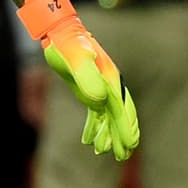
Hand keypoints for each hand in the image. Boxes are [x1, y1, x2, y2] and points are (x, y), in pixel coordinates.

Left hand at [18, 0, 139, 160]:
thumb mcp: (77, 58)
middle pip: (119, 116)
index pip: (122, 109)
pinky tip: (89, 140)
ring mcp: (99, 88)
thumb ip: (88, 78)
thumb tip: (99, 101)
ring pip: (107, 117)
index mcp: (111, 80)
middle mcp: (109, 86)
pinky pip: (95, 113)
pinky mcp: (88, 90)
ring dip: (107, 134)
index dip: (125, 128)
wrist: (59, 32)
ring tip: (103, 151)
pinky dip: (95, 126)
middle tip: (122, 156)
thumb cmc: (67, 44)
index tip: (129, 145)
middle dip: (121, 135)